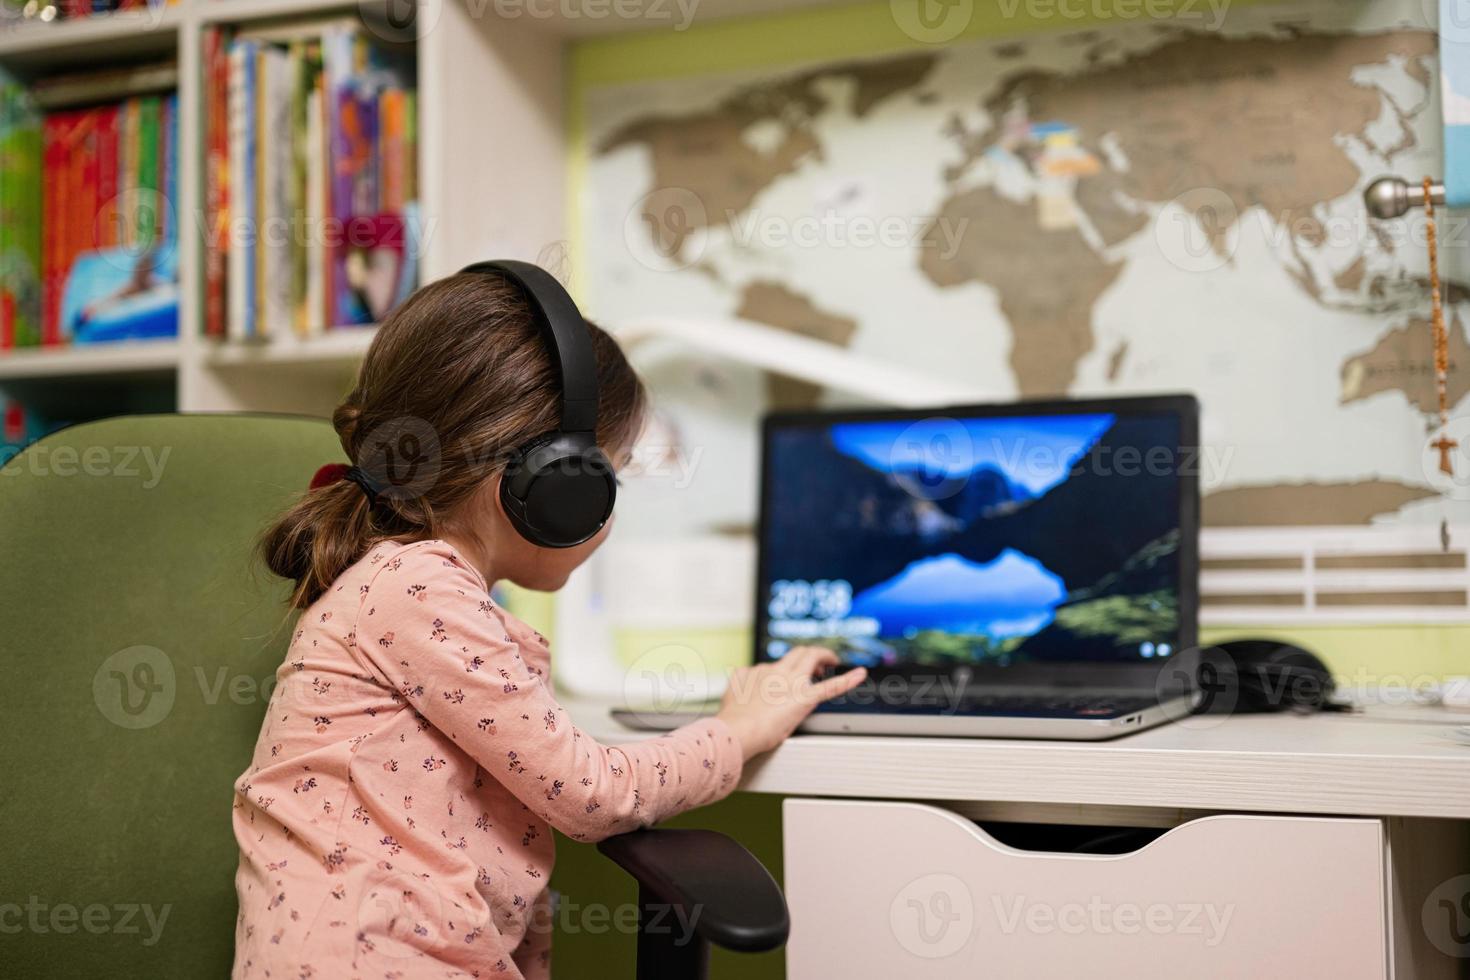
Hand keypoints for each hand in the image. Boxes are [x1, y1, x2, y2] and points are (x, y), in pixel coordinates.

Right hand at [715, 647, 866, 759]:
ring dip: (824, 657)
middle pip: (798, 652)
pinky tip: (860, 674)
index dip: (789, 668)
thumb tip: (743, 672)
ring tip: (832, 663)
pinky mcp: (804, 698)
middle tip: (819, 665)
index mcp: (761, 672)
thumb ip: (741, 680)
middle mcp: (777, 672)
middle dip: (811, 654)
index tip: (792, 676)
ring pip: (812, 657)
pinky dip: (848, 679)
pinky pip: (831, 686)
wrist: (738, 729)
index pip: (778, 663)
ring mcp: (792, 683)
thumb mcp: (732, 691)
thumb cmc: (734, 718)